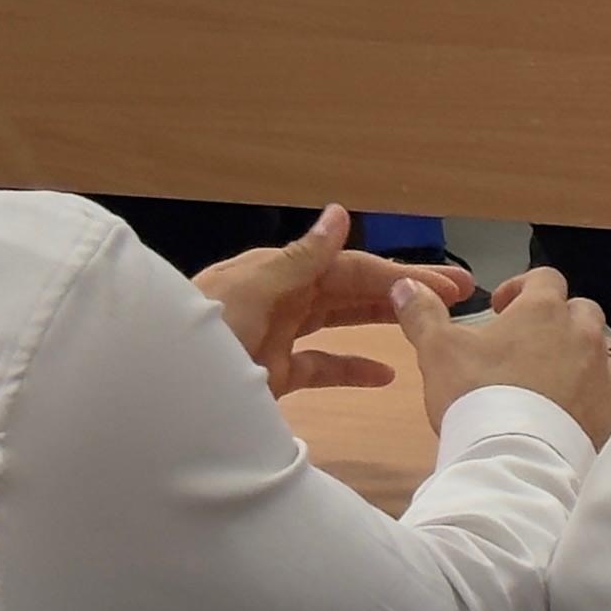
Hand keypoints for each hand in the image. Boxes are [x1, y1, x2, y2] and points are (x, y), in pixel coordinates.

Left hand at [192, 204, 471, 398]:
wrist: (151, 398)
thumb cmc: (196, 340)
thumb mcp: (246, 295)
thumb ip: (298, 259)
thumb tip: (339, 213)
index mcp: (273, 274)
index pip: (348, 268)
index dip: (397, 274)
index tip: (445, 285)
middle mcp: (277, 300)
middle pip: (350, 290)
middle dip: (402, 291)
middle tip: (459, 296)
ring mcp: (274, 339)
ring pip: (339, 322)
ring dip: (383, 321)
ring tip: (430, 325)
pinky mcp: (269, 378)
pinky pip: (320, 367)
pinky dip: (351, 369)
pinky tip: (385, 375)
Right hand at [397, 263, 610, 446]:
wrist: (518, 458)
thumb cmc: (478, 394)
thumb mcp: (439, 352)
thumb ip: (424, 315)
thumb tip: (405, 285)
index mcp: (544, 310)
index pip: (545, 278)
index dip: (522, 287)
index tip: (500, 307)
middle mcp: (583, 333)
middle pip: (580, 311)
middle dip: (557, 320)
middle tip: (527, 345)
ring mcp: (602, 373)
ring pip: (600, 350)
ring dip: (578, 355)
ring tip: (548, 379)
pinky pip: (608, 393)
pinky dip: (590, 395)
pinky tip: (567, 413)